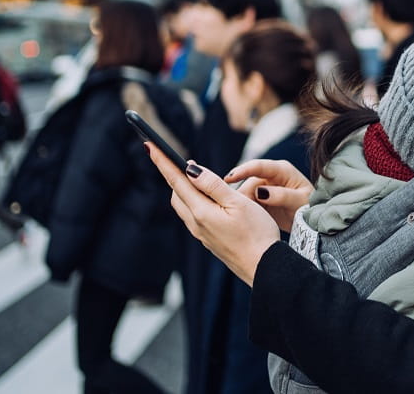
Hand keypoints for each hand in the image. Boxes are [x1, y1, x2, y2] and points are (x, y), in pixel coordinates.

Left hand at [146, 143, 279, 286]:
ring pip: (184, 205)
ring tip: (190, 174)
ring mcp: (202, 234)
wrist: (264, 269)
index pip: (177, 180)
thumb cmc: (257, 234)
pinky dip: (193, 201)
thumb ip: (213, 185)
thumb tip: (190, 169)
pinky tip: (206, 199)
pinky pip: (194, 216)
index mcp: (201, 212)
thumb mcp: (239, 204)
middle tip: (170, 155)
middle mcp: (196, 224)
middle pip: (176, 193)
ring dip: (182, 188)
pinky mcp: (209, 240)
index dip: (163, 161)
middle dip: (172, 173)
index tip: (149, 144)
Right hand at [224, 159, 314, 232]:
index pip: (258, 166)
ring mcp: (266, 186)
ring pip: (246, 193)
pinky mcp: (261, 198)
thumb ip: (281, 195)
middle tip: (236, 210)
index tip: (228, 179)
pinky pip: (248, 202)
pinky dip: (245, 209)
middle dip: (242, 195)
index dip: (242, 171)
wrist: (313, 219)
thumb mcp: (299, 202)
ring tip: (240, 217)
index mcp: (282, 170)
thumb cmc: (310, 207)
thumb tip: (260, 191)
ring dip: (243, 204)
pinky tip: (241, 218)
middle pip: (249, 182)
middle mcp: (272, 175)